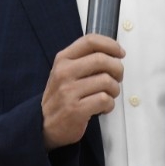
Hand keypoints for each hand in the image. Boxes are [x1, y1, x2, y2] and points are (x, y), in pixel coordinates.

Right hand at [41, 34, 124, 150]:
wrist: (45, 124)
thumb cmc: (62, 96)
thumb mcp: (65, 72)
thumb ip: (85, 60)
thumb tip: (114, 53)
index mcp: (63, 59)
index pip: (90, 41)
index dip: (111, 44)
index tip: (120, 52)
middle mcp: (64, 72)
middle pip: (102, 59)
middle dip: (117, 69)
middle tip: (117, 77)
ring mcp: (68, 91)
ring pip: (106, 81)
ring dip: (114, 90)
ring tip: (108, 96)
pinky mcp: (76, 110)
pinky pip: (104, 100)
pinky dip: (109, 105)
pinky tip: (102, 108)